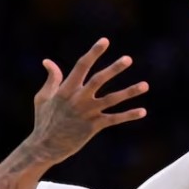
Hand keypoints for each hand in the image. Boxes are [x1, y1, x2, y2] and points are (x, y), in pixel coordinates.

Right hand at [29, 38, 148, 162]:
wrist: (45, 147)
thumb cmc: (44, 121)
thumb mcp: (42, 98)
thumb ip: (51, 79)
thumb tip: (48, 61)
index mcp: (66, 89)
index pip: (82, 66)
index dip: (94, 53)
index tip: (105, 41)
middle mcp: (78, 99)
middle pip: (99, 80)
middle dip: (114, 69)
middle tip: (128, 59)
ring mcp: (87, 113)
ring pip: (112, 99)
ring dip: (129, 92)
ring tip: (145, 85)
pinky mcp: (94, 126)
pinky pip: (114, 119)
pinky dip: (128, 115)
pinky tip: (142, 111)